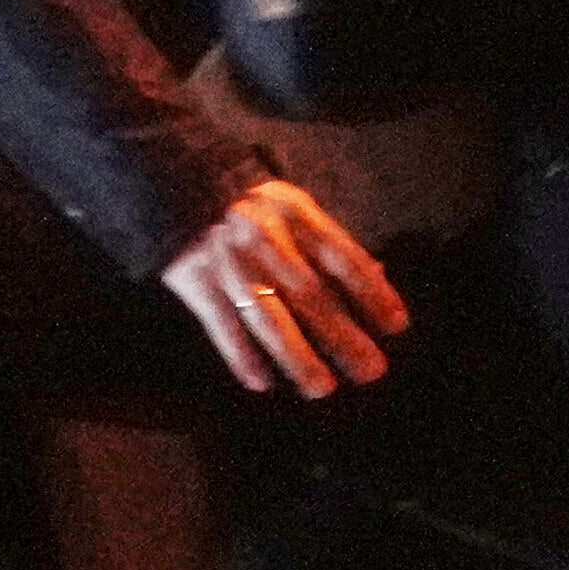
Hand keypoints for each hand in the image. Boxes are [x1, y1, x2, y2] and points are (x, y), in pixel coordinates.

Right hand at [162, 179, 408, 400]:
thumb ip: (330, 240)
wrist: (172, 181)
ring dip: (297, 357)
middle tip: (372, 371)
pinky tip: (262, 383)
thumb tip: (379, 274)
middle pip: (310, 295)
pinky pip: (223, 327)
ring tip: (323, 388)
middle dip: (343, 336)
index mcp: (294, 214)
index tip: (396, 325)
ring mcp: (229, 263)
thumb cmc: (247, 202)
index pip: (342, 257)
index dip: (371, 292)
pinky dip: (241, 357)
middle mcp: (265, 239)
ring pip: (268, 319)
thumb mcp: (293, 206)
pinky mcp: (196, 282)